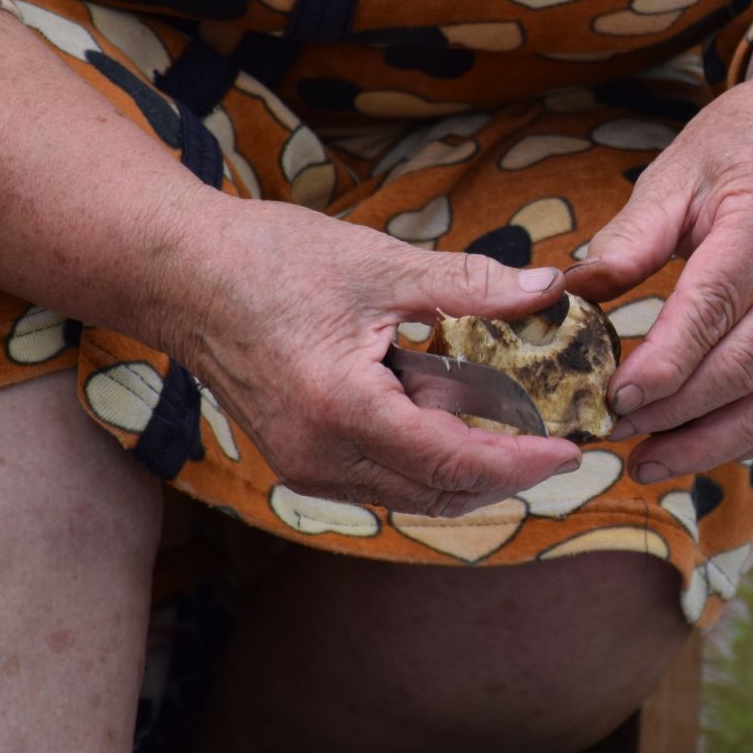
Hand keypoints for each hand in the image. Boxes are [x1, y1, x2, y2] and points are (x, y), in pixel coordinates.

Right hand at [139, 188, 580, 516]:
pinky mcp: (299, 459)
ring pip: (412, 491)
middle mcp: (321, 456)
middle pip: (438, 490)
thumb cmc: (271, 260)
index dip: (521, 463)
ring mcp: (305, 465)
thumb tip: (550, 289)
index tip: (571, 449)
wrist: (181, 274)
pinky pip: (382, 477)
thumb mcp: (382, 265)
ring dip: (468, 466)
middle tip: (559, 440)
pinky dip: (427, 456)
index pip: (453, 463)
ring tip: (518, 425)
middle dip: (506, 472)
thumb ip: (471, 285)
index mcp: (343, 410)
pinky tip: (455, 412)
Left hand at [565, 65, 752, 480]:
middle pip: (746, 367)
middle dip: (676, 413)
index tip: (614, 399)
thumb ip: (630, 237)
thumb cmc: (739, 155)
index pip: (714, 307)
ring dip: (711, 444)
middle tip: (616, 432)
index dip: (663, 364)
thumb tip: (571, 294)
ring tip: (649, 460)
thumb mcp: (678, 173)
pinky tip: (703, 447)